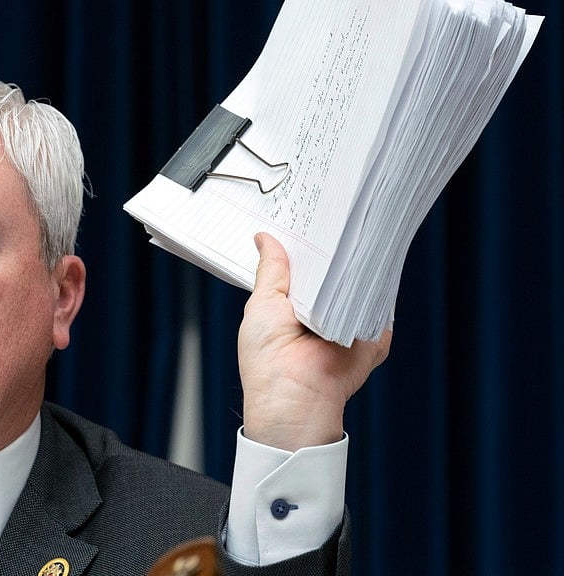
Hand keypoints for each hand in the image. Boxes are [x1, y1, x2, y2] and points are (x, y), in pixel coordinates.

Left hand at [238, 232, 391, 450]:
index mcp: (295, 304)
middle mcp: (324, 310)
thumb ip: (271, 270)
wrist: (294, 397)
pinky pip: (380, 302)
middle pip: (336, 269)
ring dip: (357, 261)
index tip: (310, 211)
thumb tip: (265, 238)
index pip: (307, 265)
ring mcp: (351, 321)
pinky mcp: (373, 332)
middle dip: (335, 245)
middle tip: (337, 209)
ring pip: (360, 282)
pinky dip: (379, 284)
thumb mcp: (262, 304)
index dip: (308, 241)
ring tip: (356, 227)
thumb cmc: (268, 361)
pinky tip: (375, 258)